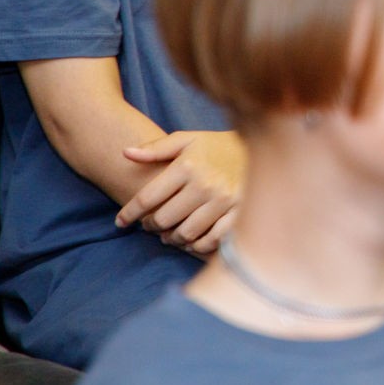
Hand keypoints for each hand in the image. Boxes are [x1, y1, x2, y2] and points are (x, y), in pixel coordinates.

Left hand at [116, 130, 245, 253]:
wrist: (263, 148)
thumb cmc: (217, 146)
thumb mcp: (187, 139)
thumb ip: (156, 148)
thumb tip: (125, 153)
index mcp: (188, 165)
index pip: (147, 198)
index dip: (129, 213)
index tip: (120, 221)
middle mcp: (205, 184)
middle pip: (163, 220)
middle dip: (151, 226)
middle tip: (150, 225)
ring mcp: (224, 202)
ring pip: (184, 234)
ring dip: (172, 238)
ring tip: (170, 234)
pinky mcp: (239, 214)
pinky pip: (210, 241)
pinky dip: (197, 245)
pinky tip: (192, 240)